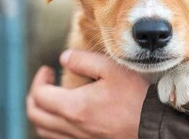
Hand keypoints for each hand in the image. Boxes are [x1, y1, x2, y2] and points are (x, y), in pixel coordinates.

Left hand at [27, 50, 149, 138]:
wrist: (155, 127)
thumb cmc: (136, 96)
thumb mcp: (111, 69)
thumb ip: (83, 61)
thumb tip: (63, 58)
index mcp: (74, 107)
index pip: (39, 95)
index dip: (39, 79)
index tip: (48, 69)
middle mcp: (71, 127)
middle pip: (35, 115)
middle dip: (33, 96)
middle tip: (45, 83)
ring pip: (44, 130)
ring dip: (40, 112)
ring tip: (50, 99)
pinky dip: (52, 127)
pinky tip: (63, 116)